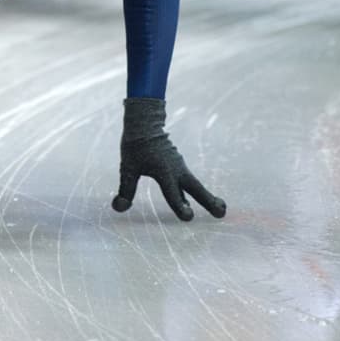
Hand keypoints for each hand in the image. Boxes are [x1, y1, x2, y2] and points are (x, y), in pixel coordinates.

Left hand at [111, 98, 225, 220]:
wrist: (145, 123)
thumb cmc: (135, 145)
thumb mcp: (127, 167)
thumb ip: (125, 189)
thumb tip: (119, 208)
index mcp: (164, 171)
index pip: (173, 193)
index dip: (179, 206)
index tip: (189, 217)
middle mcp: (176, 170)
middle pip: (195, 189)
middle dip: (208, 201)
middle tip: (221, 213)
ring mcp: (180, 168)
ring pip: (196, 186)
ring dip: (208, 198)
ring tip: (220, 209)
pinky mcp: (179, 166)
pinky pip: (190, 182)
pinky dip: (197, 192)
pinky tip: (202, 201)